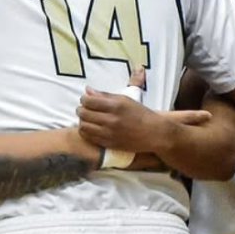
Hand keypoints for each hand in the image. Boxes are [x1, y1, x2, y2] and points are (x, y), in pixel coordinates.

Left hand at [76, 67, 210, 153]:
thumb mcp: (125, 99)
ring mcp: (109, 133)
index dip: (84, 99)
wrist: (153, 133)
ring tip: (87, 118)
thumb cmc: (140, 113)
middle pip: (84, 113)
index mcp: (116, 105)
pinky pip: (88, 137)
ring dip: (82, 121)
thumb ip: (105, 94)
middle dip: (81, 109)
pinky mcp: (108, 143)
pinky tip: (90, 128)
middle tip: (84, 109)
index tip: (86, 99)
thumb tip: (88, 90)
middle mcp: (111, 119)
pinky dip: (86, 131)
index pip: (88, 101)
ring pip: (84, 126)